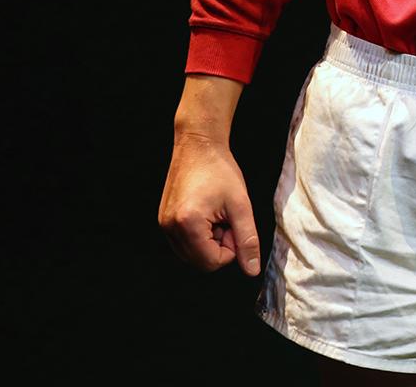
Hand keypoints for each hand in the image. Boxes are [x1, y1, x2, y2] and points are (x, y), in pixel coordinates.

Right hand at [158, 132, 260, 275]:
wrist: (198, 145)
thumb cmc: (220, 170)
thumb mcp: (241, 205)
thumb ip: (247, 240)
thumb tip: (252, 270)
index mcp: (188, 224)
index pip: (212, 262)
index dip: (231, 248)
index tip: (234, 224)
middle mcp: (169, 228)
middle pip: (201, 261)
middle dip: (219, 244)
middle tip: (227, 218)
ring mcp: (163, 225)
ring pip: (192, 253)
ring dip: (209, 240)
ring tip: (217, 214)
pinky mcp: (163, 220)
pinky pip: (184, 242)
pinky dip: (199, 234)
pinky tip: (207, 212)